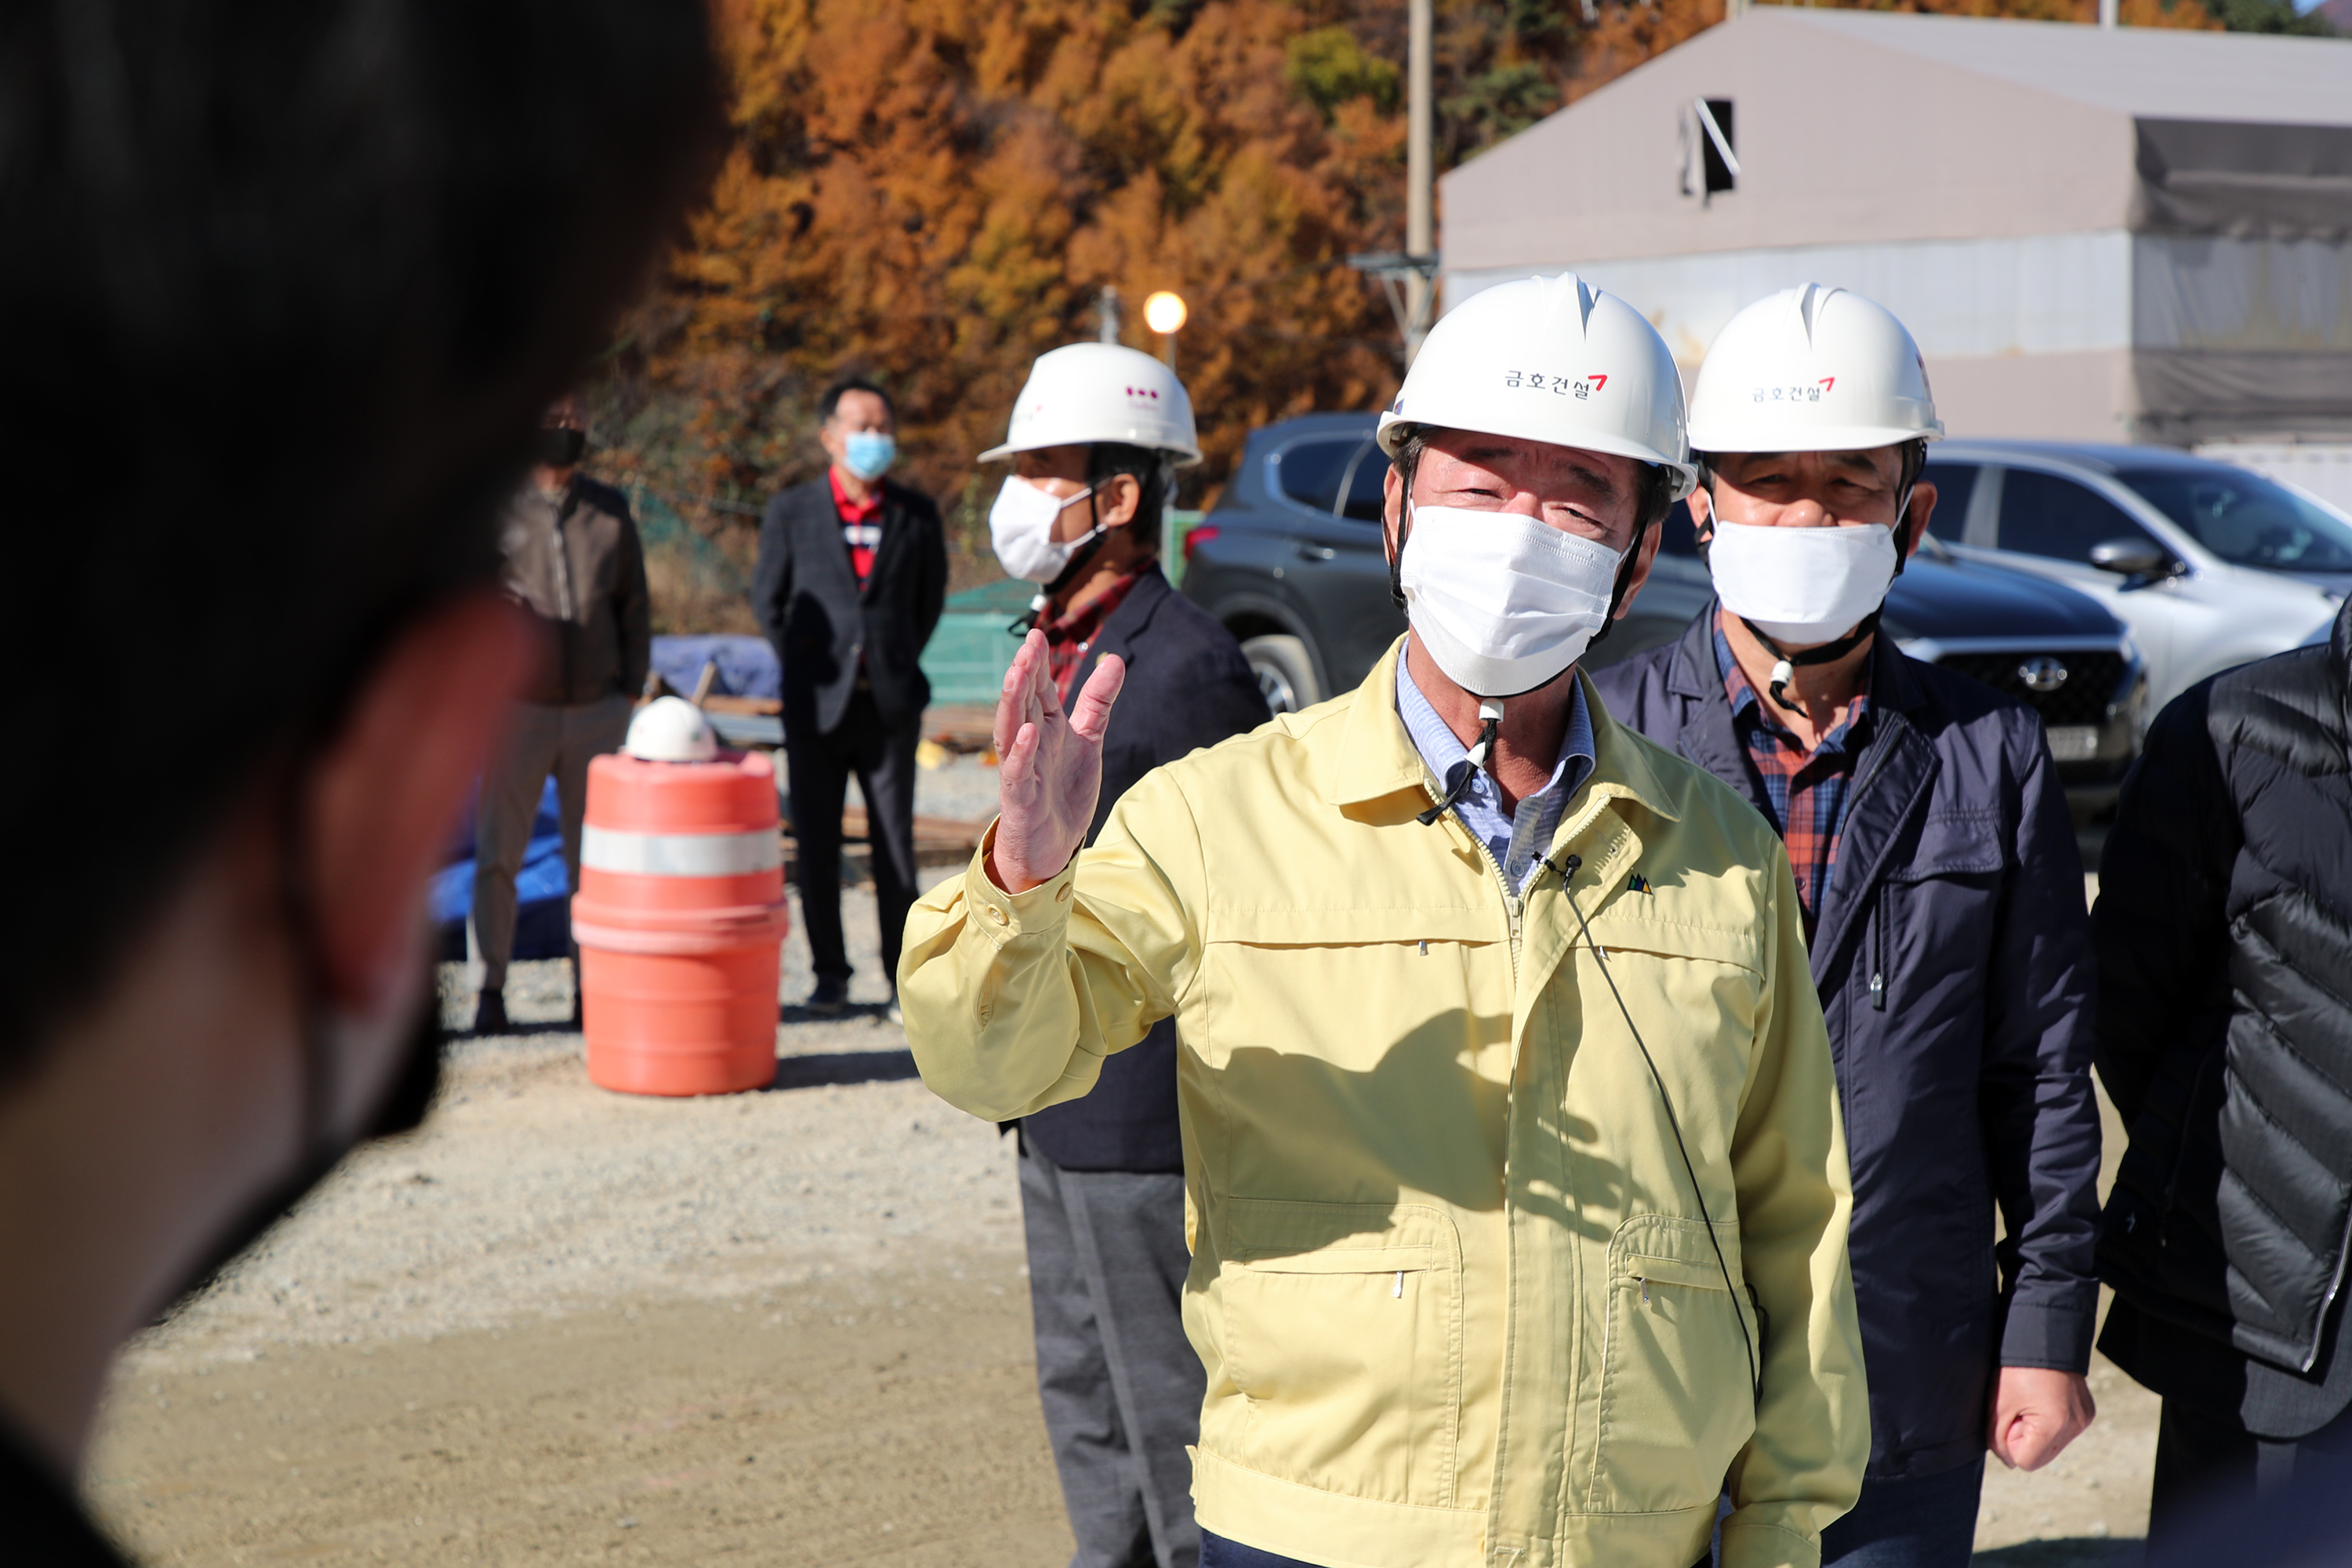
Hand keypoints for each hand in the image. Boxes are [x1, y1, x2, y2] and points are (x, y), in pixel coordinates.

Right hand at [988, 629, 1124, 892]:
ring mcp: (1022, 770)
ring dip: (1012, 703)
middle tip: (1030, 643)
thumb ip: (1098, 703)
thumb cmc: (1063, 791)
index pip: (1039, 690)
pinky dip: (1019, 753)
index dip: (1039, 664)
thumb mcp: (1088, 741)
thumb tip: (1116, 660)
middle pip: (1023, 703)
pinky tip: (1027, 732)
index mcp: (1045, 728)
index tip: (1038, 634)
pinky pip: (1016, 773)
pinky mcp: (1021, 799)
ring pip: (1010, 730)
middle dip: (1025, 673)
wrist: (1053, 846)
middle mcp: (1029, 744)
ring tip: (1017, 674)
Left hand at [1988, 1366, 2094, 1469]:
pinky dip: (2049, 1423)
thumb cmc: (2015, 1369)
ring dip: (2037, 1432)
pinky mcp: (2087, 1412)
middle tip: (2018, 1409)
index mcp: (2054, 1425)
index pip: (2026, 1461)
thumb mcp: (1998, 1405)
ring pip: (2052, 1446)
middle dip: (2024, 1440)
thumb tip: (2010, 1461)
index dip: (2010, 1442)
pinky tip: (2042, 1401)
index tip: (2009, 1417)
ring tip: (2030, 1403)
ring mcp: (2084, 1419)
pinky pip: (2063, 1432)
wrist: (2041, 1337)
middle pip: (2041, 1457)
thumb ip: (1998, 1440)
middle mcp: (2075, 1426)